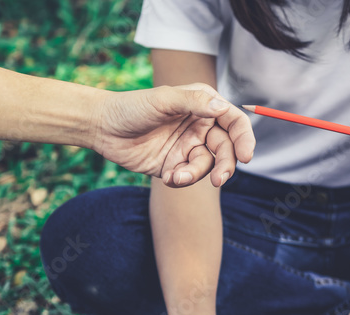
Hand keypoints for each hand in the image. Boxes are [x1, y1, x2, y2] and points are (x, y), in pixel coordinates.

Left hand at [96, 83, 254, 187]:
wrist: (103, 128)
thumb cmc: (132, 107)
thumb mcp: (164, 100)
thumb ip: (194, 102)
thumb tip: (223, 107)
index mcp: (203, 105)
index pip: (233, 122)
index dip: (244, 138)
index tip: (246, 156)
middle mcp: (200, 126)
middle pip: (226, 149)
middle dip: (225, 165)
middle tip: (219, 180)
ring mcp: (188, 147)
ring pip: (207, 166)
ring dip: (195, 175)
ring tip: (176, 176)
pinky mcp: (175, 165)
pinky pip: (188, 177)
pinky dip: (181, 180)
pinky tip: (167, 177)